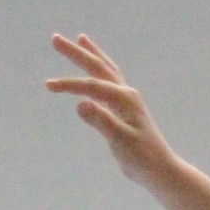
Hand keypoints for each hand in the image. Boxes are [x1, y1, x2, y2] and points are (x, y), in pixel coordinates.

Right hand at [47, 34, 173, 183]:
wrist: (160, 171)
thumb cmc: (142, 158)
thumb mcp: (120, 141)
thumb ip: (102, 121)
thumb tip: (80, 104)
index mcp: (124, 98)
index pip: (91, 85)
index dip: (70, 84)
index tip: (49, 85)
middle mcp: (126, 93)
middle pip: (98, 66)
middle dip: (76, 52)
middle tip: (54, 38)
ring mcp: (126, 99)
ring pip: (106, 70)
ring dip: (92, 54)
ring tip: (81, 38)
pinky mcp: (125, 109)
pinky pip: (109, 82)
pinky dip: (100, 71)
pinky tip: (94, 71)